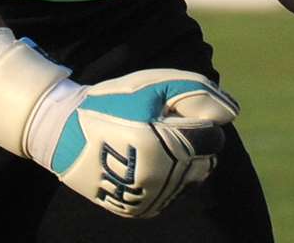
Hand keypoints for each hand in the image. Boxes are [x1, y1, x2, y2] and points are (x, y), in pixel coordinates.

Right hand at [0, 37, 237, 219]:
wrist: (63, 133)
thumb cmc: (113, 101)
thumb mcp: (155, 84)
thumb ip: (199, 93)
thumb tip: (230, 114)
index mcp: (166, 147)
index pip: (213, 138)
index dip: (198, 121)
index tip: (173, 114)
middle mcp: (160, 179)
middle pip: (207, 162)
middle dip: (192, 142)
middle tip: (159, 128)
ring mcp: (149, 198)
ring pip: (192, 180)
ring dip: (182, 162)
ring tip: (150, 145)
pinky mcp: (138, 210)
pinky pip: (172, 195)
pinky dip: (166, 179)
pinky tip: (141, 162)